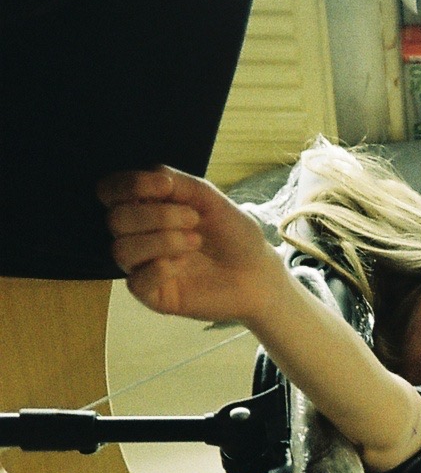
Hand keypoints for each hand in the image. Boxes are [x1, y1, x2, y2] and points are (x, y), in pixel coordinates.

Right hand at [97, 165, 286, 324]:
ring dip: (162, 241)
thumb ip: (176, 181)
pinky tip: (184, 265)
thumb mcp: (207, 197)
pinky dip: (161, 268)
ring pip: (121, 251)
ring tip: (195, 242)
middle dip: (157, 216)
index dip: (129, 185)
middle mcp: (138, 236)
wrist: (258, 272)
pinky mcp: (154, 295)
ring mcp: (143, 267)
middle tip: (194, 220)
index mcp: (145, 207)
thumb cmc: (233, 233)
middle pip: (115, 220)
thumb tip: (151, 177)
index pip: (109, 192)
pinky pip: (135, 282)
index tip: (167, 186)